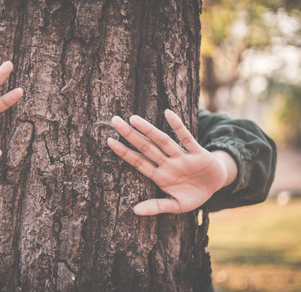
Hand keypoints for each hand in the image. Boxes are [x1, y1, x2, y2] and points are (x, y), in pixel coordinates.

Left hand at [108, 110, 236, 215]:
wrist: (216, 186)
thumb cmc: (192, 195)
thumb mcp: (176, 206)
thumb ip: (157, 207)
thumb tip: (134, 211)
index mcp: (160, 176)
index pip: (138, 162)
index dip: (124, 152)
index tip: (109, 141)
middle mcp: (168, 164)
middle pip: (146, 147)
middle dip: (130, 135)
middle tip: (114, 120)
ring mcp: (182, 158)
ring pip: (163, 141)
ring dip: (148, 130)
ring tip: (133, 118)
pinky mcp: (198, 153)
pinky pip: (187, 138)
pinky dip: (178, 127)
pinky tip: (168, 113)